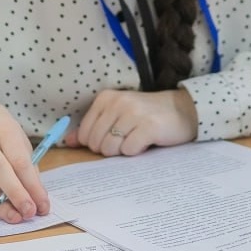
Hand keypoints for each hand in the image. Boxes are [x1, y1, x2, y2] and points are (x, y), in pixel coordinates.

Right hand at [0, 95, 49, 222]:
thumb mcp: (17, 137)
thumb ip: (26, 164)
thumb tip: (36, 195)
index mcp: (4, 133)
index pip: (20, 161)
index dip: (33, 185)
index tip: (43, 204)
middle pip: (0, 172)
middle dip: (17, 194)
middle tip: (30, 212)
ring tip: (14, 218)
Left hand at [68, 89, 198, 156]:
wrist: (182, 110)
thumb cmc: (146, 115)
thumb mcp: (117, 115)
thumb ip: (93, 127)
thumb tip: (69, 142)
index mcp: (106, 98)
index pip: (85, 133)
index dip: (96, 143)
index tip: (113, 137)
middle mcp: (118, 103)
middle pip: (96, 143)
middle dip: (109, 149)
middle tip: (126, 140)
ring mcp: (133, 114)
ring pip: (110, 148)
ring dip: (122, 151)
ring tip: (135, 140)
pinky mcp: (149, 126)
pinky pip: (129, 150)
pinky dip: (136, 152)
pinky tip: (145, 142)